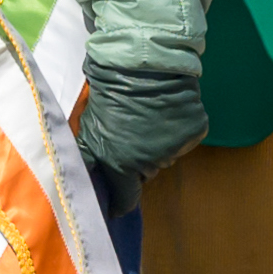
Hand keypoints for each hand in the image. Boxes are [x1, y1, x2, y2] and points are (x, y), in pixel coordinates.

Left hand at [73, 60, 203, 192]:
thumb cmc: (107, 97)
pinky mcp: (195, 132)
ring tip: (146, 120)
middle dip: (137, 162)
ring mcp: (176, 147)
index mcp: (122, 164)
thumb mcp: (88, 128)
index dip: (120, 203)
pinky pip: (184, 139)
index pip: (126, 197)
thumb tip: (77, 180)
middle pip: (145, 173)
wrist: (141, 66)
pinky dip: (176, 130)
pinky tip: (165, 112)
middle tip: (129, 137)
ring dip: (157, 145)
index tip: (117, 207)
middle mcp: (152, 162)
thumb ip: (87, 157)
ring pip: (165, 155)